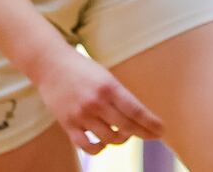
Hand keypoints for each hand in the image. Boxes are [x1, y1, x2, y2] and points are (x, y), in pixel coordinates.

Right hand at [33, 49, 163, 154]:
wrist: (51, 65)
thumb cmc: (83, 69)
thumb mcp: (106, 76)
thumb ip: (119, 96)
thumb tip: (137, 118)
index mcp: (109, 87)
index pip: (135, 110)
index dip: (150, 123)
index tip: (162, 130)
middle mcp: (96, 102)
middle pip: (126, 126)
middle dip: (144, 133)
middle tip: (154, 136)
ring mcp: (81, 115)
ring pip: (109, 139)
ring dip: (121, 139)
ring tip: (124, 134)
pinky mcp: (68, 124)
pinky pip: (87, 146)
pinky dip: (98, 148)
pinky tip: (103, 142)